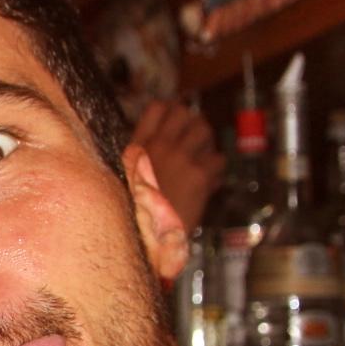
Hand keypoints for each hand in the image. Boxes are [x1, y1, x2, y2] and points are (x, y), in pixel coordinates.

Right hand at [132, 99, 225, 229]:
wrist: (146, 238)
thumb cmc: (134, 212)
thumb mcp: (126, 178)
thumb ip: (140, 158)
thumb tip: (157, 145)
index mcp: (138, 146)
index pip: (157, 108)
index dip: (170, 109)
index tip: (174, 119)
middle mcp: (159, 146)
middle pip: (183, 113)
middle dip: (191, 122)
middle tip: (193, 138)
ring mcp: (181, 158)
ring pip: (204, 130)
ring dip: (206, 142)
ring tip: (202, 157)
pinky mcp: (200, 175)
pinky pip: (218, 159)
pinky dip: (216, 170)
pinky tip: (208, 182)